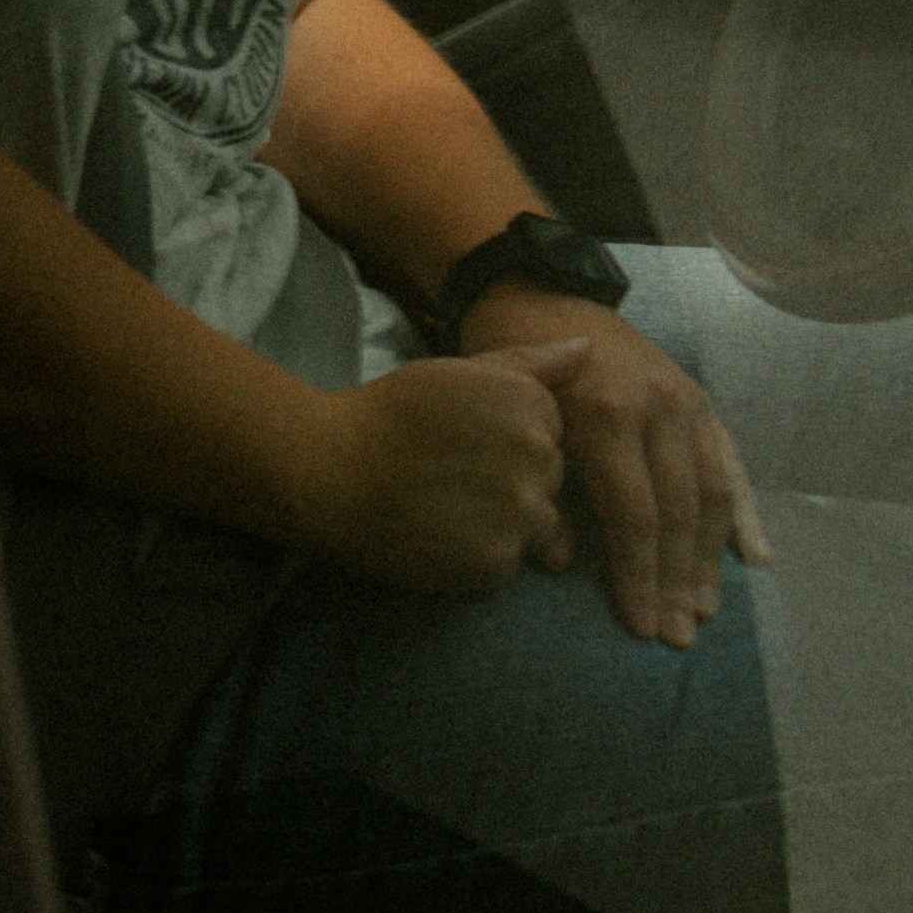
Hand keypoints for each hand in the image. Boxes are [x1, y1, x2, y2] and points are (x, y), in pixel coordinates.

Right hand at [280, 343, 579, 598]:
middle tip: (446, 478)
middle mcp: (535, 454)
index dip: (504, 444)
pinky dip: (475, 559)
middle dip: (509, 484)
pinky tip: (436, 537)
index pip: (551, 436)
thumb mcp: (455, 373)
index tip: (459, 444)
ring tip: (441, 510)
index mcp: (530, 403)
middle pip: (547, 482)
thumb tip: (589, 346)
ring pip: (534, 528)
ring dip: (497, 525)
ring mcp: (518, 511)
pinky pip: (505, 566)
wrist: (323, 470)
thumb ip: (528, 362)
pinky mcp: (494, 562)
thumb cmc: (385, 415)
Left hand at [455, 285, 767, 644]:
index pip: (633, 514)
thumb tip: (565, 557)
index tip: (639, 627)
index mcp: (607, 414)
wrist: (534, 290)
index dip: (639, 575)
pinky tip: (757, 556)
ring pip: (709, 494)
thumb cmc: (501, 358)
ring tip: (706, 611)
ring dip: (710, 560)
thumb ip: (539, 475)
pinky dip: (743, 512)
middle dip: (678, 581)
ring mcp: (686, 403)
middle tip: (677, 638)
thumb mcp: (507, 410)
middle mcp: (658, 408)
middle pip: (677, 513)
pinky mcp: (699, 402)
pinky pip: (729, 463)